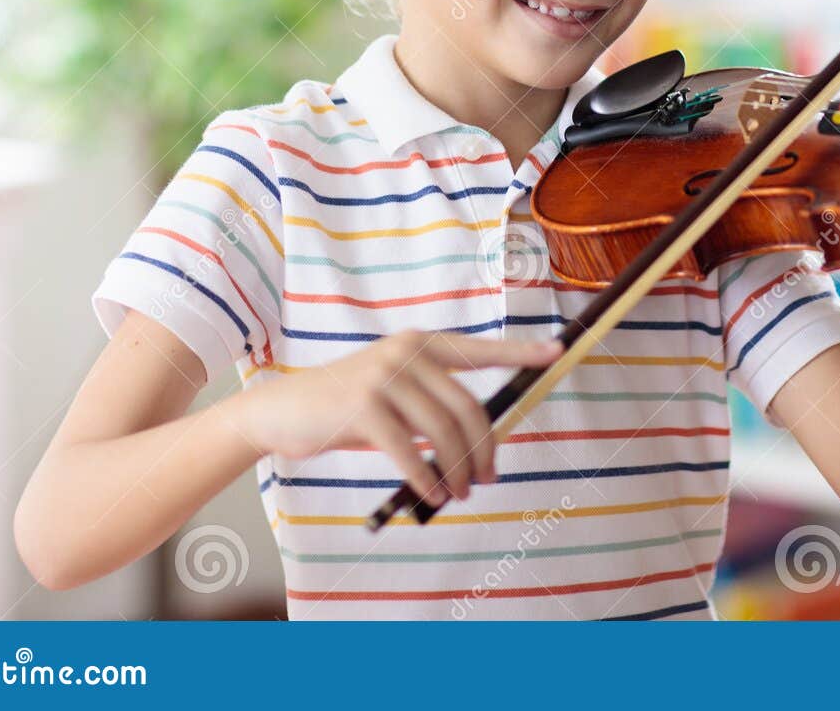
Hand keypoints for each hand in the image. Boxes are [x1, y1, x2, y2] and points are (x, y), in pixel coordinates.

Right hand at [238, 331, 562, 506]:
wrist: (283, 411)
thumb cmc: (347, 408)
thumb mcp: (394, 395)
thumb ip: (433, 405)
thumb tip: (481, 440)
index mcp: (420, 343)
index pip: (480, 350)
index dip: (521, 352)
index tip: (556, 353)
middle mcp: (406, 353)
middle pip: (467, 406)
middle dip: (485, 447)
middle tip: (489, 478)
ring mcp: (384, 378)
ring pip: (442, 432)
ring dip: (458, 468)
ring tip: (460, 492)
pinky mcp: (364, 408)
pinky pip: (409, 451)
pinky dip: (426, 478)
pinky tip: (433, 494)